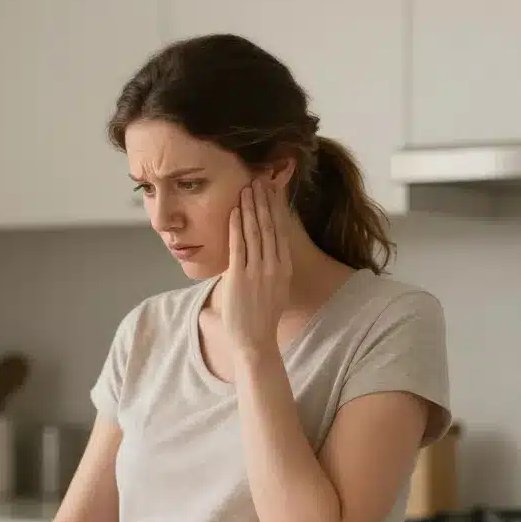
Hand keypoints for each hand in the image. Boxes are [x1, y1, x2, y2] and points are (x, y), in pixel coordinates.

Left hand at [222, 178, 292, 360]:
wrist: (255, 341)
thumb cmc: (262, 318)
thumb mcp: (275, 290)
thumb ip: (271, 270)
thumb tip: (264, 254)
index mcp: (285, 268)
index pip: (281, 231)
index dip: (276, 209)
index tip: (272, 191)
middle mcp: (274, 267)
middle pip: (269, 226)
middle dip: (263, 201)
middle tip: (258, 180)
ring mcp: (257, 272)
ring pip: (254, 232)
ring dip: (250, 208)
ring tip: (246, 189)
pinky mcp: (240, 278)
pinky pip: (238, 247)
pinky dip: (236, 227)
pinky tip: (235, 211)